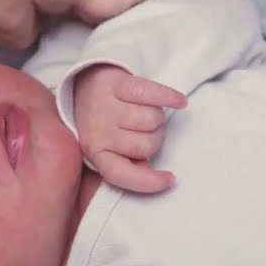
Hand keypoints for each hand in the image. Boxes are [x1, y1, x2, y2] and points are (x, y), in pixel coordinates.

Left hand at [72, 64, 185, 193]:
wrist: (87, 86)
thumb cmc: (105, 123)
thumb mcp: (110, 149)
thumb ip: (128, 165)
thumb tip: (151, 175)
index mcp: (94, 152)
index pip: (120, 174)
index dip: (148, 182)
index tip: (169, 179)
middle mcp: (97, 130)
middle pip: (147, 145)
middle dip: (154, 138)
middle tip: (145, 129)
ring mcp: (106, 105)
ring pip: (153, 119)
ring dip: (158, 116)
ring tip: (146, 111)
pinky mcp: (117, 82)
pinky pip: (153, 93)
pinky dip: (170, 97)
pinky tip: (179, 101)